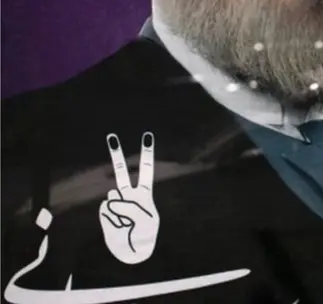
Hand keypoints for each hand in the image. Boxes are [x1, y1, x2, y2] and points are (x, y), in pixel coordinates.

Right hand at [99, 132, 159, 264]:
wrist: (131, 255)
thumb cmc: (144, 236)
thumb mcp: (146, 220)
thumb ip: (130, 207)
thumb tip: (109, 198)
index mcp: (144, 194)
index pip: (145, 170)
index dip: (146, 154)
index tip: (148, 136)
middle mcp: (129, 195)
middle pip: (121, 172)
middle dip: (116, 154)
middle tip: (111, 136)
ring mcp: (116, 203)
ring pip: (113, 197)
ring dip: (120, 212)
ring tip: (126, 224)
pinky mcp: (105, 213)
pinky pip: (106, 211)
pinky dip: (111, 220)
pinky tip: (117, 226)